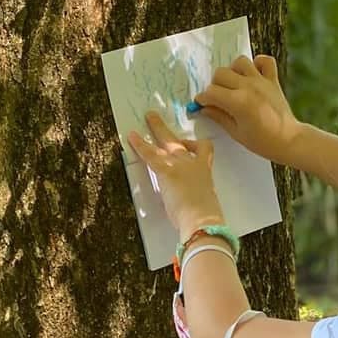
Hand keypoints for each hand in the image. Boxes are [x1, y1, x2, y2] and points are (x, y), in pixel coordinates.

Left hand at [128, 110, 224, 237]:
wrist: (202, 220)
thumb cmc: (204, 217)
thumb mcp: (203, 203)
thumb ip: (193, 197)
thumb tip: (184, 204)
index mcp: (204, 172)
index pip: (204, 150)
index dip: (194, 145)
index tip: (187, 146)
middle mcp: (193, 164)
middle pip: (180, 142)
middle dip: (166, 131)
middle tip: (156, 121)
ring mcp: (180, 165)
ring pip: (167, 142)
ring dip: (157, 127)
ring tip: (149, 117)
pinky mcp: (167, 171)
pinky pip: (151, 154)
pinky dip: (140, 145)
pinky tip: (132, 137)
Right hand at [193, 54, 302, 165]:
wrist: (288, 140)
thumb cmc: (263, 141)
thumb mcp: (236, 133)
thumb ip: (219, 117)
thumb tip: (205, 108)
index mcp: (238, 102)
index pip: (211, 92)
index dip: (203, 99)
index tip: (201, 104)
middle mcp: (248, 87)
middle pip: (221, 74)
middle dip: (215, 86)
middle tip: (218, 98)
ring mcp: (261, 81)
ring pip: (240, 62)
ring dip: (233, 71)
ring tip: (234, 85)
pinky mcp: (273, 80)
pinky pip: (265, 61)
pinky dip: (257, 63)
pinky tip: (253, 75)